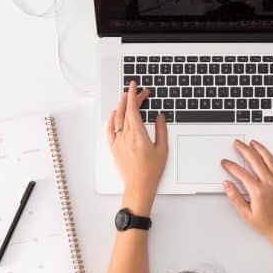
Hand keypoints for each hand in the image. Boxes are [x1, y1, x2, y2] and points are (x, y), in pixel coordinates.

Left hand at [107, 81, 167, 216]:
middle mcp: (126, 136)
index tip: (135, 87)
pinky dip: (111, 119)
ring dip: (121, 106)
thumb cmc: (151, 171)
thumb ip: (161, 130)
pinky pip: (109, 130)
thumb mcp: (162, 149)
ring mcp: (118, 142)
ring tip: (126, 98)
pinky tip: (114, 114)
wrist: (139, 186)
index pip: (133, 109)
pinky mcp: (114, 148)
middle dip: (131, 98)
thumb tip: (159, 116)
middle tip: (137, 91)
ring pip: (117, 118)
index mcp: (138, 134)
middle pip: (126, 111)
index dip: (134, 95)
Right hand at [221, 140, 272, 239]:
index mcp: (258, 191)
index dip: (231, 166)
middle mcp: (270, 184)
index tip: (226, 162)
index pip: (241, 173)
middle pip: (255, 161)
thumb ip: (235, 198)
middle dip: (244, 150)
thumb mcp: (246, 214)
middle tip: (237, 144)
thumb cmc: (267, 224)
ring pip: (269, 159)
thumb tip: (227, 184)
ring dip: (260, 148)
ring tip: (253, 142)